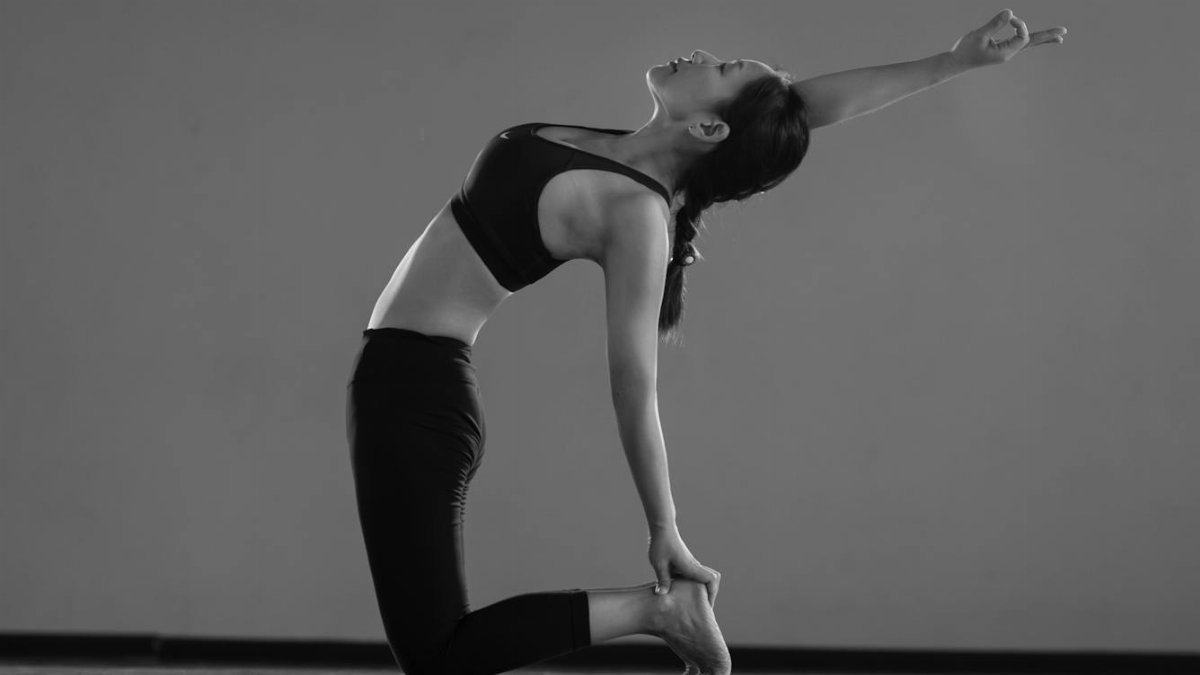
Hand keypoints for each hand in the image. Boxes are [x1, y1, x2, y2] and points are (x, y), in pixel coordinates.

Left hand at [648, 526, 721, 607]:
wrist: (662, 528)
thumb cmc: (661, 544)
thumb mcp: (659, 564)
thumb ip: (663, 579)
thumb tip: (662, 595)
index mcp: (691, 567)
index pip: (711, 579)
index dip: (712, 593)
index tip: (706, 605)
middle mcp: (694, 566)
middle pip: (712, 580)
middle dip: (710, 594)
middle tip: (701, 608)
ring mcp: (691, 564)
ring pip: (703, 578)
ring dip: (702, 590)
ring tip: (692, 604)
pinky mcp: (685, 563)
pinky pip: (695, 576)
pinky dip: (693, 585)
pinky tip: (681, 593)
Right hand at [948, 9, 1066, 69]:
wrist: (955, 63)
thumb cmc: (965, 50)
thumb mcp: (979, 35)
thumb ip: (995, 24)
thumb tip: (1010, 12)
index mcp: (1005, 53)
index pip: (1023, 36)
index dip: (1020, 24)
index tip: (1010, 18)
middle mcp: (1008, 54)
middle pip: (1032, 43)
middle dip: (1047, 37)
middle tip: (1064, 32)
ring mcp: (1006, 52)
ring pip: (1028, 44)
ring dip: (1043, 39)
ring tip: (1060, 39)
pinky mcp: (1002, 49)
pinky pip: (1020, 43)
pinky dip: (1030, 39)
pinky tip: (1037, 39)